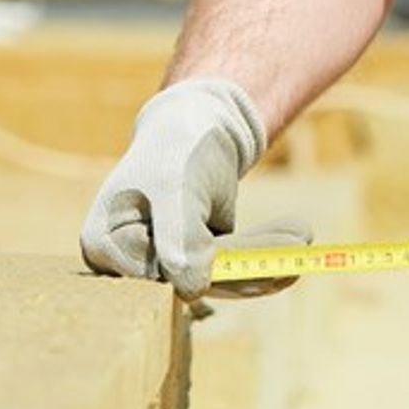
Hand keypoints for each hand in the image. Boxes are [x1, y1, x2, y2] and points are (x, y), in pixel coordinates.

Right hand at [79, 77, 311, 298]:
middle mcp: (129, 261)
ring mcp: (163, 262)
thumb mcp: (174, 184)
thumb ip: (178, 236)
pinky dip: (265, 252)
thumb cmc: (176, 144)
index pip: (156, 272)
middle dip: (250, 266)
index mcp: (104, 243)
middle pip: (193, 277)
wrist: (195, 119)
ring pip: (219, 276)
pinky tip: (298, 240)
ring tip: (304, 238)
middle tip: (298, 253)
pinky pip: (232, 266)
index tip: (254, 262)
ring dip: (266, 260)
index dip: (202, 265)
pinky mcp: (194, 259)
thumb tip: (190, 289)